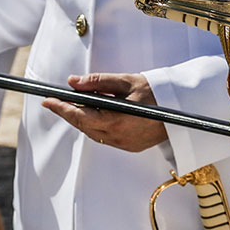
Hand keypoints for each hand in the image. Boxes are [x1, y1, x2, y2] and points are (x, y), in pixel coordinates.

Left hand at [42, 73, 171, 151]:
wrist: (182, 111)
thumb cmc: (157, 93)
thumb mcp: (126, 81)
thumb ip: (98, 82)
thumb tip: (73, 82)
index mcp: (116, 121)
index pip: (80, 116)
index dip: (61, 108)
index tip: (47, 100)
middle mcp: (119, 137)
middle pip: (83, 126)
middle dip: (69, 113)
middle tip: (58, 100)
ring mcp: (124, 145)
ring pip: (93, 133)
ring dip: (83, 120)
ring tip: (78, 105)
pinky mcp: (130, 147)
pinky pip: (105, 137)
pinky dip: (97, 125)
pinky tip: (99, 114)